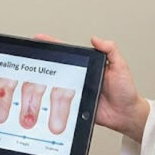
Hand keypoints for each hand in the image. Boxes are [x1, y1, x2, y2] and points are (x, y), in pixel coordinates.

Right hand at [34, 33, 148, 141]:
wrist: (126, 115)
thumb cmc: (125, 91)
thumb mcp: (120, 67)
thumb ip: (110, 51)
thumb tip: (96, 38)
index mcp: (88, 66)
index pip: (68, 53)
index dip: (53, 45)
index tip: (39, 39)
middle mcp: (79, 77)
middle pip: (57, 68)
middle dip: (42, 61)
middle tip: (29, 55)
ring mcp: (75, 92)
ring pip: (55, 86)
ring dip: (43, 82)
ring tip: (31, 75)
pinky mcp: (74, 106)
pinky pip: (60, 103)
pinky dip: (50, 102)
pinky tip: (41, 99)